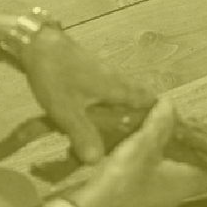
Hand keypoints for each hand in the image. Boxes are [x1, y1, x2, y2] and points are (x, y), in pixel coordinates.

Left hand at [21, 24, 154, 163]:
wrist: (37, 43)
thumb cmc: (55, 76)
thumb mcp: (67, 110)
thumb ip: (83, 135)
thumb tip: (99, 162)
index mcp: (116, 88)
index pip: (148, 101)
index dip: (160, 115)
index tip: (169, 133)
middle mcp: (116, 80)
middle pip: (138, 98)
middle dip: (145, 116)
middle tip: (147, 138)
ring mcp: (103, 74)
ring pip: (123, 94)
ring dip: (128, 111)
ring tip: (126, 133)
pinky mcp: (90, 73)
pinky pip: (110, 92)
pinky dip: (112, 105)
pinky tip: (101, 117)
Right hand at [68, 99, 206, 206]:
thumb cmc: (125, 178)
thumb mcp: (143, 144)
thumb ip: (160, 123)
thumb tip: (170, 104)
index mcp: (185, 183)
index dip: (202, 146)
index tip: (192, 127)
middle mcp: (176, 194)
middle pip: (187, 166)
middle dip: (181, 146)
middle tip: (171, 124)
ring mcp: (157, 199)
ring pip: (168, 171)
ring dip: (163, 153)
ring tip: (154, 129)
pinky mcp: (139, 199)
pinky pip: (152, 176)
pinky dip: (149, 161)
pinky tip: (136, 146)